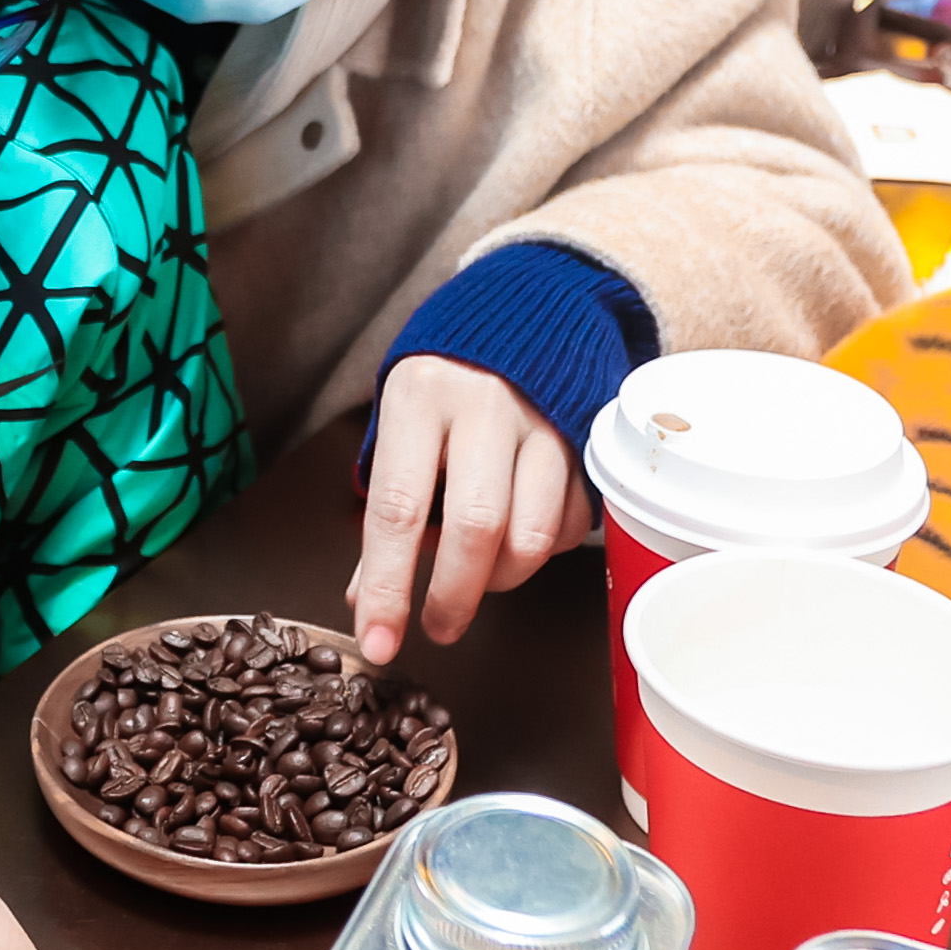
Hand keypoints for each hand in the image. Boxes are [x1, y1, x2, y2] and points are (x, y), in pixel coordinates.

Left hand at [348, 357, 588, 662]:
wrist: (527, 309)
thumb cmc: (446, 382)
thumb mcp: (400, 426)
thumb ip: (386, 511)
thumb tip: (365, 598)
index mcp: (420, 398)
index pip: (397, 509)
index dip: (387, 586)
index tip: (378, 640)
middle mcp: (485, 406)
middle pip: (475, 527)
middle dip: (454, 596)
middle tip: (437, 627)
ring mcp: (543, 424)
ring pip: (532, 535)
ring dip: (502, 580)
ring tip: (477, 580)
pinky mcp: (585, 443)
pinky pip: (569, 525)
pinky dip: (542, 552)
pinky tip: (516, 539)